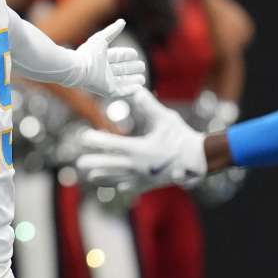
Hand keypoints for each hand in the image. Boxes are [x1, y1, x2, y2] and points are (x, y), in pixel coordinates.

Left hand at [75, 19, 145, 97]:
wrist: (79, 69)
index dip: (126, 55)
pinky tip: (138, 88)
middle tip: (142, 66)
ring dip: (132, 80)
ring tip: (143, 79)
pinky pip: (120, 92)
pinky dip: (129, 91)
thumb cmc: (88, 53)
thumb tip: (122, 21)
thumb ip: (113, 30)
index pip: (116, 56)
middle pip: (120, 69)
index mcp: (101, 58)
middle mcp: (103, 70)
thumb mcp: (102, 39)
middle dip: (131, 68)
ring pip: (121, 81)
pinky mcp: (107, 90)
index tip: (135, 53)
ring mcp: (105, 82)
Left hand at [77, 87, 205, 190]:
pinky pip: (132, 187)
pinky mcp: (151, 184)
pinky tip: (116, 187)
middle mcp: (137, 166)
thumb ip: (148, 105)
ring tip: (91, 176)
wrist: (199, 160)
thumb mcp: (165, 118)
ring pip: (117, 179)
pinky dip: (122, 186)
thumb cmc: (182, 136)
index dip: (96, 140)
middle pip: (109, 165)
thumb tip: (135, 89)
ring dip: (103, 177)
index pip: (112, 144)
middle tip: (78, 164)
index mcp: (139, 149)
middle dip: (93, 163)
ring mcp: (143, 177)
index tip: (83, 136)